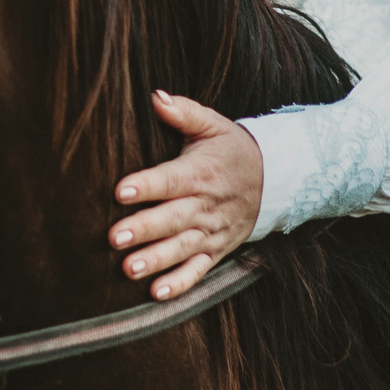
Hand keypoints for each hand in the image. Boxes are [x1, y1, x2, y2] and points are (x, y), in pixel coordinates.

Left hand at [107, 92, 262, 299]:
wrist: (274, 180)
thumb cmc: (232, 150)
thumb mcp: (213, 125)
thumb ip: (183, 112)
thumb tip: (155, 96)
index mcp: (200, 173)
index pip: (170, 179)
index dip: (146, 185)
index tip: (120, 190)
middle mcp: (205, 205)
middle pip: (172, 218)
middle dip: (144, 229)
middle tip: (114, 238)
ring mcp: (211, 232)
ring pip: (182, 248)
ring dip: (156, 260)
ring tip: (129, 269)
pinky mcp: (216, 250)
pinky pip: (198, 271)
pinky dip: (180, 284)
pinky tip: (157, 294)